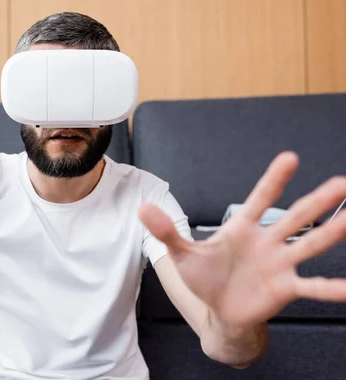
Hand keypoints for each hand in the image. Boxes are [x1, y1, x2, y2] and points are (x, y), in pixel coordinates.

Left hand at [139, 151, 345, 326]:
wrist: (217, 309)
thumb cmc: (204, 277)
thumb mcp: (182, 254)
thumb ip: (166, 231)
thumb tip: (142, 208)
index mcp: (241, 228)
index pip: (259, 199)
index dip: (273, 180)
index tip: (290, 158)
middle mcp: (266, 241)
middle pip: (294, 217)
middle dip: (316, 200)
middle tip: (342, 183)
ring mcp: (278, 264)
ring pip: (307, 245)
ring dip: (330, 233)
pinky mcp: (283, 288)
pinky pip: (309, 287)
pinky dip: (328, 288)